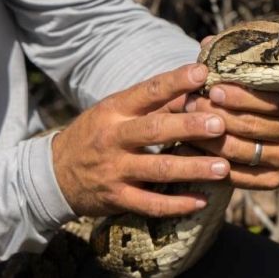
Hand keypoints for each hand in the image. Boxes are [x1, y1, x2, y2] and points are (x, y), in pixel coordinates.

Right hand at [52, 64, 230, 217]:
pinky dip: (177, 204)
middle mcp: (113, 139)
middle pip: (155, 130)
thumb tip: (195, 87)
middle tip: (220, 124)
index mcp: (113, 111)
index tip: (201, 72)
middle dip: (189, 127)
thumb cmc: (94, 136)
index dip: (174, 82)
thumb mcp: (113, 113)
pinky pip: (150, 204)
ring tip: (223, 168)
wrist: (55, 174)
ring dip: (192, 169)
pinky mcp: (117, 198)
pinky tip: (201, 201)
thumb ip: (151, 104)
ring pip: (158, 169)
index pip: (147, 92)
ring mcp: (114, 170)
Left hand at [183, 37, 278, 189]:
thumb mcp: (249, 73)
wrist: (261, 125)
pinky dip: (209, 162)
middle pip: (251, 126)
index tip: (212, 88)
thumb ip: (232, 59)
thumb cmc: (252, 91)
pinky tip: (185, 150)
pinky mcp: (274, 181)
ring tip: (182, 125)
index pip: (271, 102)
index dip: (240, 96)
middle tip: (188, 105)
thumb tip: (207, 43)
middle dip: (215, 115)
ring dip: (206, 138)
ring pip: (239, 150)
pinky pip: (236, 175)